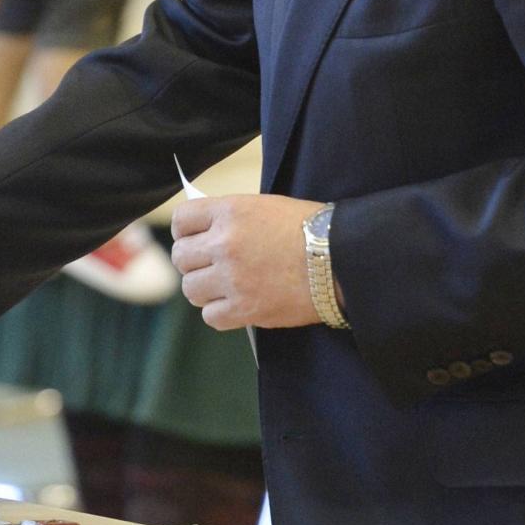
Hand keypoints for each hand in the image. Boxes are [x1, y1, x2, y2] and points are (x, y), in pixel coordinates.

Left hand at [171, 194, 324, 330]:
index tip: (193, 237)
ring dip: (204, 289)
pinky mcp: (244, 309)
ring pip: (191, 289)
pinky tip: (237, 304)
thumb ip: (231, 219)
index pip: (181, 220)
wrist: (343, 259)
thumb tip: (204, 234)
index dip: (186, 231)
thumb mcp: (266, 208)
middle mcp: (224, 244)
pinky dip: (220, 313)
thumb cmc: (310, 230)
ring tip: (225, 286)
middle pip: (181, 257)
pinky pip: (211, 316)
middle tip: (211, 265)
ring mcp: (232, 279)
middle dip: (193, 262)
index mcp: (230, 212)